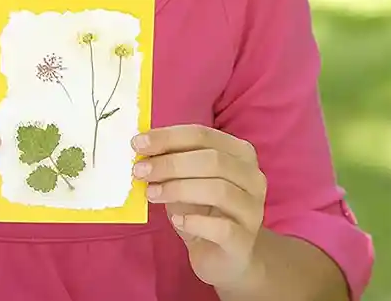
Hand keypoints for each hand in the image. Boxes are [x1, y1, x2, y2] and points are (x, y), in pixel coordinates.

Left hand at [132, 125, 266, 290]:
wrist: (225, 255)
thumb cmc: (202, 210)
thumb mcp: (185, 180)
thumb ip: (171, 161)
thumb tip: (142, 148)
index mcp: (239, 153)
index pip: (203, 135)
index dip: (168, 137)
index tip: (138, 144)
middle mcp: (252, 177)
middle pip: (213, 160)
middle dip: (171, 163)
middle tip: (140, 171)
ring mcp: (252, 209)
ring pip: (218, 190)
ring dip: (178, 189)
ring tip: (151, 193)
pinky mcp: (245, 240)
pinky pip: (222, 227)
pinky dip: (194, 221)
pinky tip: (177, 221)